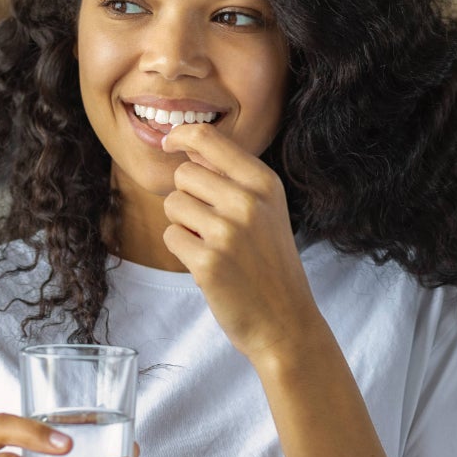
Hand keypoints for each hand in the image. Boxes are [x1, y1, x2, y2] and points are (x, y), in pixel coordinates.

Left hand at [161, 122, 319, 359]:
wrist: (286, 320)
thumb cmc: (271, 263)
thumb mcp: (268, 210)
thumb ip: (234, 178)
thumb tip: (188, 146)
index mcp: (265, 183)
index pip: (209, 138)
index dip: (181, 136)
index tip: (170, 143)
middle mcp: (248, 202)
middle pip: (184, 174)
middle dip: (188, 196)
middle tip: (211, 223)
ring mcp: (228, 232)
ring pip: (173, 204)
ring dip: (184, 224)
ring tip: (213, 245)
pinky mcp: (207, 262)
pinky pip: (171, 236)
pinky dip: (182, 250)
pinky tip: (208, 264)